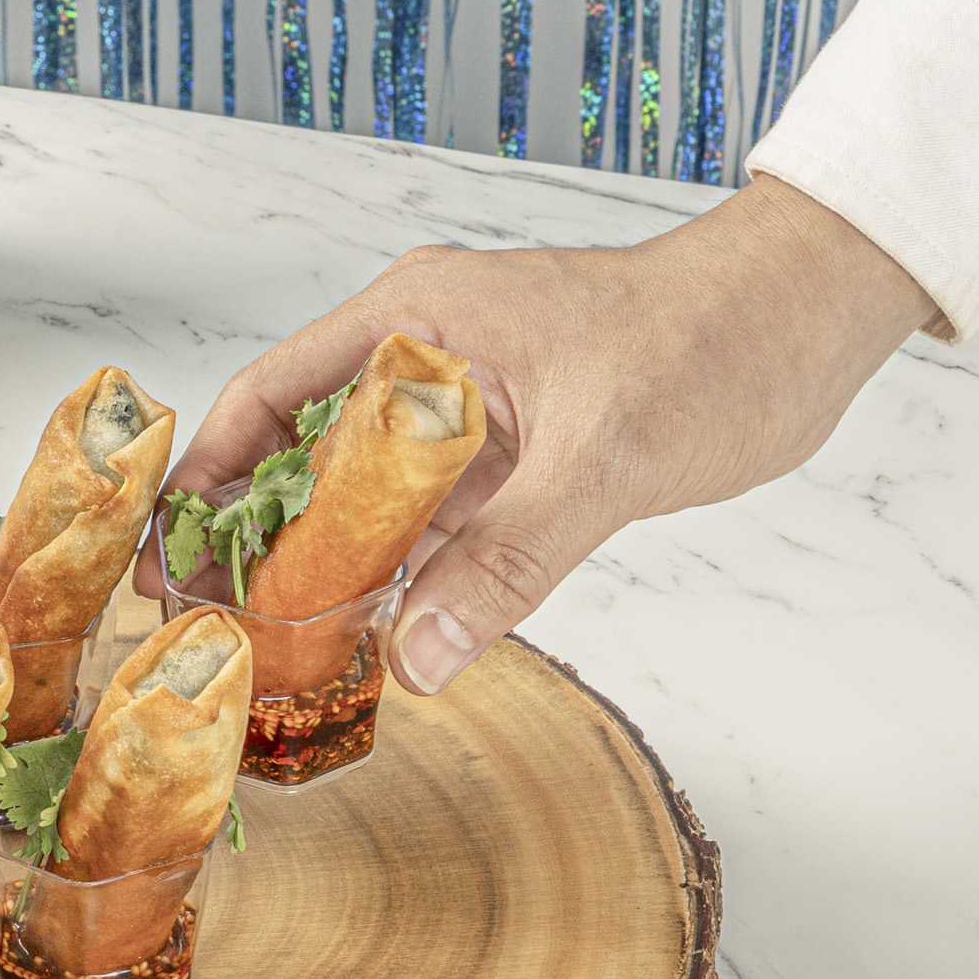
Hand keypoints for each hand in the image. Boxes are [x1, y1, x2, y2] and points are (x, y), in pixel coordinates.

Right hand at [140, 176, 936, 693]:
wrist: (811, 317)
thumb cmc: (712, 340)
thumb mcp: (601, 454)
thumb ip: (508, 559)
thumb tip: (421, 661)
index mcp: (416, 320)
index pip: (270, 393)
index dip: (207, 471)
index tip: (167, 548)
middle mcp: (425, 362)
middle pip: (304, 456)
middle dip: (255, 539)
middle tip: (208, 624)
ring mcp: (467, 413)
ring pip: (367, 500)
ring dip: (328, 570)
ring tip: (274, 650)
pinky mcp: (513, 457)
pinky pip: (433, 525)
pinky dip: (404, 578)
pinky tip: (376, 639)